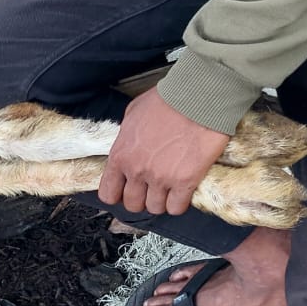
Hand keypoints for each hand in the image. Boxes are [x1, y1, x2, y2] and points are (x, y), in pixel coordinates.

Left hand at [99, 88, 230, 216]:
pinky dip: (179, 203)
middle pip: (133, 204)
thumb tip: (128, 147)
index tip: (127, 190)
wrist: (198, 97)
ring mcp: (161, 178)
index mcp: (120, 156)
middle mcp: (137, 171)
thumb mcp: (132, 114)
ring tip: (170, 187)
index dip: (118, 194)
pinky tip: (183, 191)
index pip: (108, 193)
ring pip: (155, 208)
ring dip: (162, 200)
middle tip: (152, 188)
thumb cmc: (167, 99)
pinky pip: (176, 207)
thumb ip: (126, 138)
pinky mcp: (185, 181)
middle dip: (142, 198)